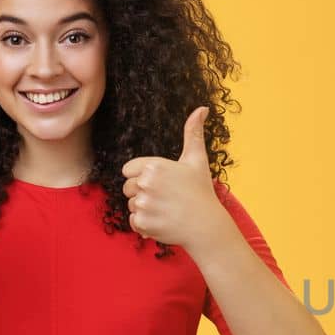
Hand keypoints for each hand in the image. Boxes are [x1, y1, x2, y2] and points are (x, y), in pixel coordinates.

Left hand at [121, 106, 229, 248]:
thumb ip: (193, 133)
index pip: (128, 170)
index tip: (161, 184)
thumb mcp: (197, 160)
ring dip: (144, 210)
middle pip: (127, 188)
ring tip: (166, 211)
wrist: (207, 226)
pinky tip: (162, 221)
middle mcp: (146, 184)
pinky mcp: (142, 223)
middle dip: (142, 194)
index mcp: (155, 166)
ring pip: (131, 205)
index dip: (142, 177)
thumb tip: (202, 108)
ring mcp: (143, 204)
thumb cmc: (202, 192)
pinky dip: (145, 225)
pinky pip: (133, 221)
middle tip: (166, 199)